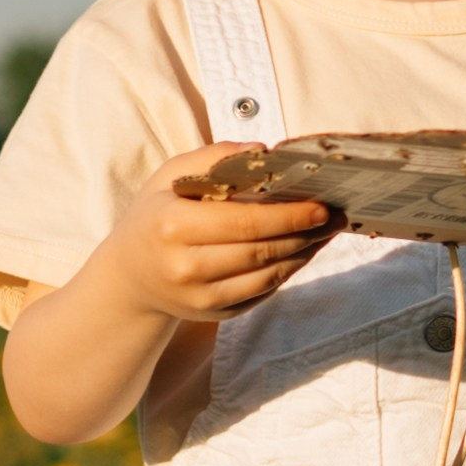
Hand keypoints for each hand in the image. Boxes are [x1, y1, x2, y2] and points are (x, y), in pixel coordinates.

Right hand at [100, 145, 337, 324]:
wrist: (130, 277)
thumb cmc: (155, 216)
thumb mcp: (170, 177)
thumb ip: (214, 157)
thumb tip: (264, 151)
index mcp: (172, 227)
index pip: (243, 222)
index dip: (287, 215)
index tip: (320, 204)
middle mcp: (185, 268)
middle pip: (261, 251)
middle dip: (304, 232)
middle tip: (334, 215)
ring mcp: (200, 297)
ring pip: (268, 275)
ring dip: (304, 253)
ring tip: (326, 231)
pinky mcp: (214, 314)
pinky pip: (262, 291)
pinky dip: (288, 271)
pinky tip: (303, 250)